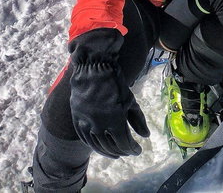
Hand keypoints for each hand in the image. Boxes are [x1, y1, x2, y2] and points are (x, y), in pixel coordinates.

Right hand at [69, 28, 149, 157]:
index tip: (137, 150)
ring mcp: (86, 122)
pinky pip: (84, 137)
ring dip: (107, 152)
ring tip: (116, 153)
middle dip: (121, 151)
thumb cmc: (115, 83)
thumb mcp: (130, 100)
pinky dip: (92, 145)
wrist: (93, 68)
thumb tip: (145, 136)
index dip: (132, 149)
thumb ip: (138, 119)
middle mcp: (99, 125)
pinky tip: (98, 147)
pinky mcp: (77, 118)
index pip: (124, 143)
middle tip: (128, 151)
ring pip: (96, 145)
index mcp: (114, 120)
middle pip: (110, 147)